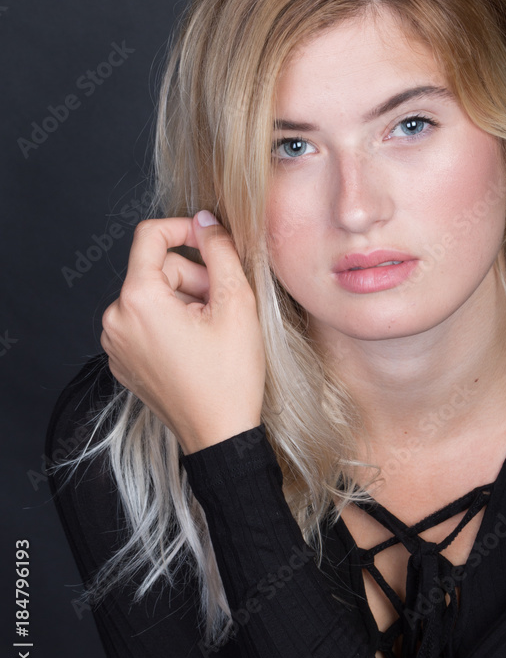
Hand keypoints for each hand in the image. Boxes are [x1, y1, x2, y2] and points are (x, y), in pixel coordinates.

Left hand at [100, 210, 265, 453]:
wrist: (220, 436)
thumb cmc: (229, 377)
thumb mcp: (236, 304)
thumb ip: (219, 251)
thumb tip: (207, 220)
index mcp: (137, 301)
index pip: (150, 236)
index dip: (184, 228)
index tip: (211, 240)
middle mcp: (116, 320)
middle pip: (156, 270)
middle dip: (193, 277)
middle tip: (224, 305)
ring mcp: (116, 344)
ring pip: (152, 297)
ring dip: (184, 301)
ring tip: (212, 329)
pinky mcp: (123, 361)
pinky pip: (145, 323)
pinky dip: (171, 323)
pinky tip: (197, 346)